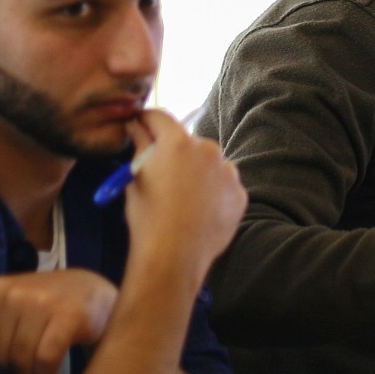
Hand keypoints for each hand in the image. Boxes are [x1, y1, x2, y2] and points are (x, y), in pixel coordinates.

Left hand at [0, 268, 117, 373]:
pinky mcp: (68, 316)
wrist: (95, 293)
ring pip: (21, 358)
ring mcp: (42, 301)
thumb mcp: (15, 305)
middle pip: (0, 354)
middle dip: (13, 373)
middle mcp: (15, 292)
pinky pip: (45, 359)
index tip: (9, 364)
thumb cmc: (49, 305)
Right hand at [122, 109, 247, 277]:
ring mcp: (228, 172)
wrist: (174, 256)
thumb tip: (136, 125)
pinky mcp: (239, 194)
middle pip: (188, 142)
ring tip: (183, 199)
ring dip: (198, 172)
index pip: (161, 118)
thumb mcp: (135, 178)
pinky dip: (214, 192)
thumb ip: (139, 145)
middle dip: (175, 151)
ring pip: (210, 163)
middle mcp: (208, 150)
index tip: (141, 125)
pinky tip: (200, 210)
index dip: (147, 120)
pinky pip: (224, 185)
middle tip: (162, 173)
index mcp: (178, 143)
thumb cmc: (148, 216)